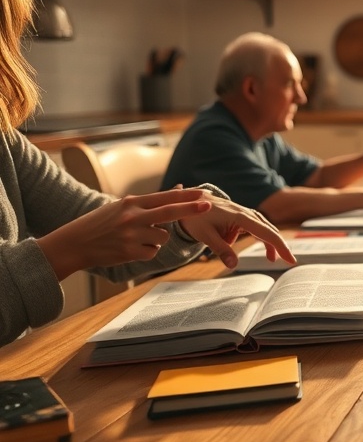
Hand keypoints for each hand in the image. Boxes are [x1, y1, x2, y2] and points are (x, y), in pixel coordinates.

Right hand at [37, 189, 214, 278]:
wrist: (75, 243)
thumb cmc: (101, 223)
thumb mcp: (122, 206)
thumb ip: (149, 202)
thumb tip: (178, 189)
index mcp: (132, 203)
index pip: (165, 197)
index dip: (186, 196)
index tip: (203, 193)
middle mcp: (133, 216)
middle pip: (169, 212)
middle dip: (191, 209)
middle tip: (208, 205)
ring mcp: (131, 235)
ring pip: (163, 237)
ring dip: (157, 239)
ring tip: (137, 237)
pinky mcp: (130, 252)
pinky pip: (153, 252)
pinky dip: (147, 252)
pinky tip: (131, 248)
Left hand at [177, 192, 295, 269]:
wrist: (187, 202)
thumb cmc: (195, 217)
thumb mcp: (205, 236)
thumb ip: (221, 250)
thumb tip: (234, 266)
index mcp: (241, 217)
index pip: (266, 233)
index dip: (280, 247)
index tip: (290, 259)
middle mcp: (246, 213)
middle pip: (269, 230)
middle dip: (280, 245)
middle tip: (289, 261)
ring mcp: (244, 214)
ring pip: (264, 228)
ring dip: (270, 242)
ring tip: (271, 258)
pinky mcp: (240, 217)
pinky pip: (256, 228)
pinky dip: (260, 238)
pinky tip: (254, 247)